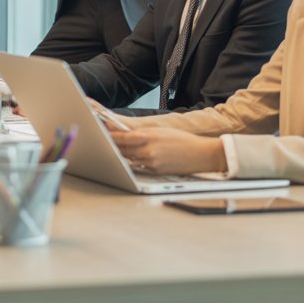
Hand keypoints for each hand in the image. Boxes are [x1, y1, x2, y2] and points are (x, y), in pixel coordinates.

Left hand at [109, 126, 226, 174]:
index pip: (123, 137)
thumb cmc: (183, 140)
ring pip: (129, 158)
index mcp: (149, 136)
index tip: (101, 134)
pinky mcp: (155, 171)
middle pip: (123, 148)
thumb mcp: (162, 131)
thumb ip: (144, 134)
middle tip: (101, 142)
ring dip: (121, 155)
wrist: (202, 154)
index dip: (110, 136)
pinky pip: (139, 166)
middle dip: (112, 146)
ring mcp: (151, 162)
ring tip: (111, 151)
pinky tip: (127, 160)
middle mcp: (148, 150)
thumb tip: (128, 135)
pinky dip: (133, 162)